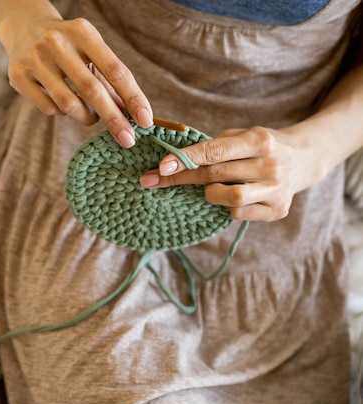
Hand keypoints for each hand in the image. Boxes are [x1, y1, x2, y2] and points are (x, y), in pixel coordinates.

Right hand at [0, 11, 152, 146]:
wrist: (24, 25)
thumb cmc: (68, 44)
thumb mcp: (90, 49)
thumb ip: (108, 78)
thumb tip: (130, 113)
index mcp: (82, 32)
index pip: (115, 69)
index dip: (133, 97)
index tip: (146, 120)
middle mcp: (57, 43)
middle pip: (92, 90)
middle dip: (113, 119)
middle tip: (128, 139)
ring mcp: (34, 59)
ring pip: (68, 104)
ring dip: (87, 117)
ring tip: (93, 117)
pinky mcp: (17, 76)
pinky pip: (48, 108)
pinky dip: (62, 113)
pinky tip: (64, 104)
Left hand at [139, 127, 323, 221]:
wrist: (304, 159)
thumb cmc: (260, 146)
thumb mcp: (242, 135)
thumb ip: (214, 145)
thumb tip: (174, 159)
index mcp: (259, 140)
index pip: (215, 151)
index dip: (185, 159)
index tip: (161, 166)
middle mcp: (270, 165)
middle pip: (214, 175)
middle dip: (180, 178)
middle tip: (153, 180)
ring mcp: (276, 190)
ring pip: (228, 199)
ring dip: (210, 194)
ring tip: (214, 186)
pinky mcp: (278, 210)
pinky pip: (238, 214)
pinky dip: (228, 207)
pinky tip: (233, 196)